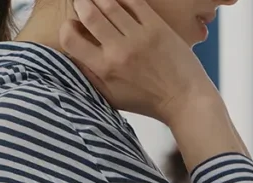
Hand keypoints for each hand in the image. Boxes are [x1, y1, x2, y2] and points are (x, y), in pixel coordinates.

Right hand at [60, 0, 217, 123]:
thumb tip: (71, 55)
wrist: (186, 100)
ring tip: (97, 0)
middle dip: (82, 4)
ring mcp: (140, 37)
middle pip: (88, 14)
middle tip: (84, 5)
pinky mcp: (158, 27)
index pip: (69, 38)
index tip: (73, 26)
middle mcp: (119, 50)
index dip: (67, 28)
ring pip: (109, 3)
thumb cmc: (148, 101)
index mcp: (104, 68)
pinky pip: (134, 2)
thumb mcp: (111, 97)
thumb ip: (89, 76)